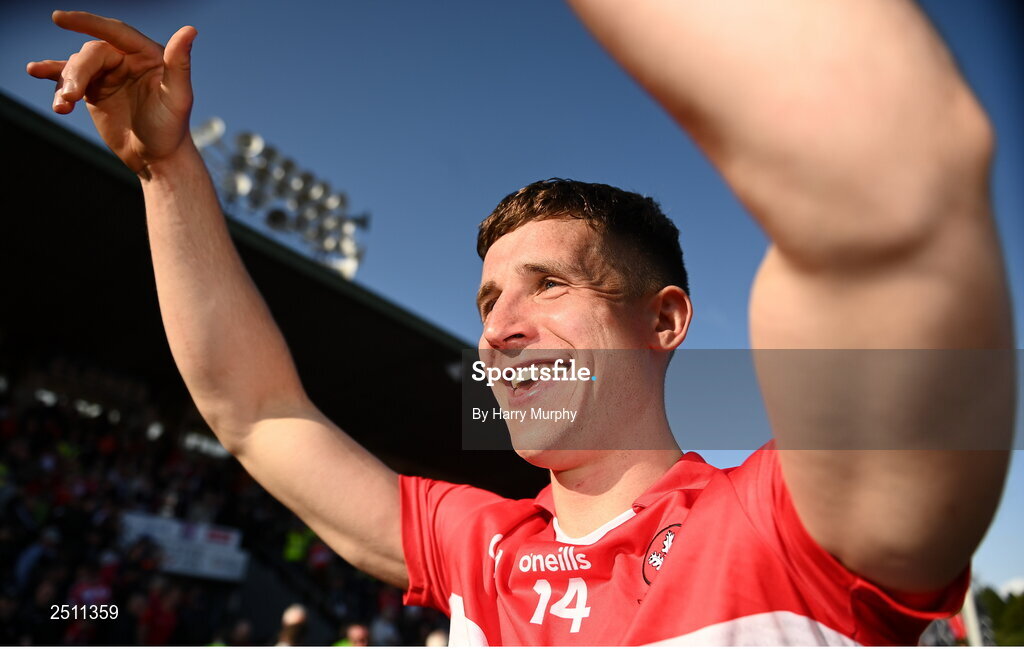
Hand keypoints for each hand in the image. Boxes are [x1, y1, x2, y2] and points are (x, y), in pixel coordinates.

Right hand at [26, 11, 197, 176]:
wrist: (157, 158)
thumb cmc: (172, 128)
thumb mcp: (178, 97)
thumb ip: (180, 64)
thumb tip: (190, 30)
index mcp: (147, 54)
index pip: (115, 32)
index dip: (88, 23)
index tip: (60, 18)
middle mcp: (127, 59)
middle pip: (91, 54)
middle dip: (77, 72)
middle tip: (70, 96)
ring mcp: (108, 74)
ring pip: (77, 66)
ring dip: (65, 82)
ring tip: (62, 105)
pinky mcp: (94, 90)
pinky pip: (69, 79)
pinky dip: (54, 78)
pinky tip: (36, 71)